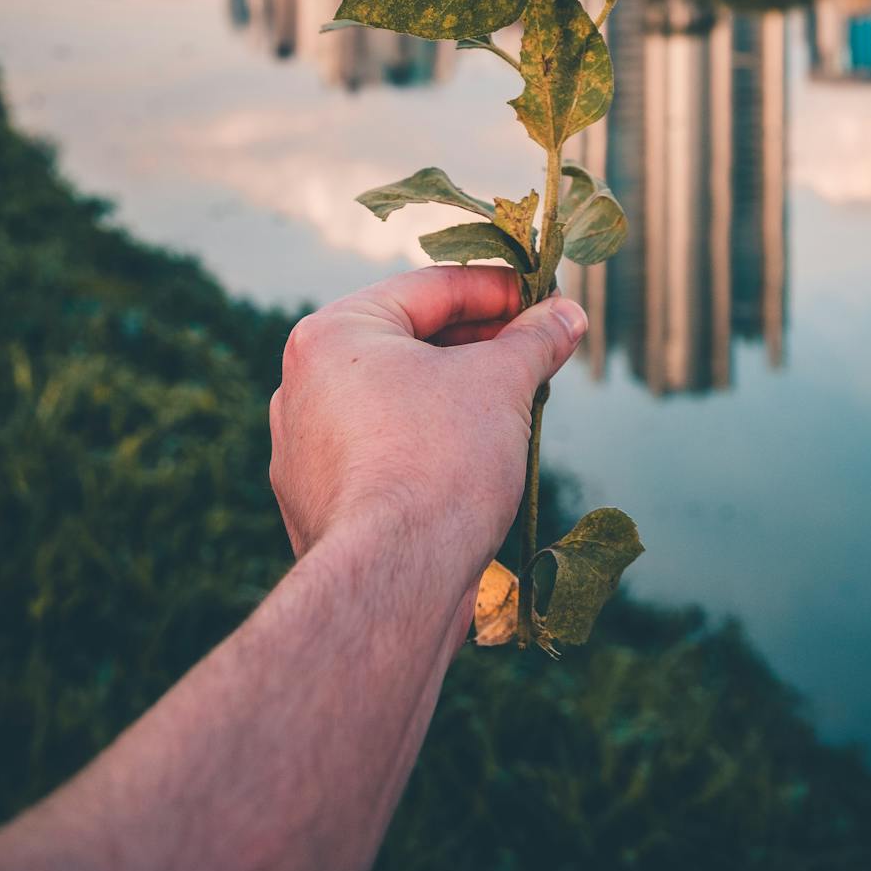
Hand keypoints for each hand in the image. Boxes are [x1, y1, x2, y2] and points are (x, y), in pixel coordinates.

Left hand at [270, 267, 586, 588]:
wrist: (394, 581)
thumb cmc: (441, 463)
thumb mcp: (501, 383)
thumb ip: (534, 339)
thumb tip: (567, 315)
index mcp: (333, 334)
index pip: (431, 290)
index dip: (500, 291)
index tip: (548, 301)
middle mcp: (303, 385)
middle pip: (410, 344)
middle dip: (481, 347)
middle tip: (539, 351)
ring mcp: (304, 449)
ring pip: (397, 401)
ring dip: (457, 397)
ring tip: (518, 405)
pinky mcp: (318, 504)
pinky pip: (382, 452)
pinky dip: (429, 445)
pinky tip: (477, 461)